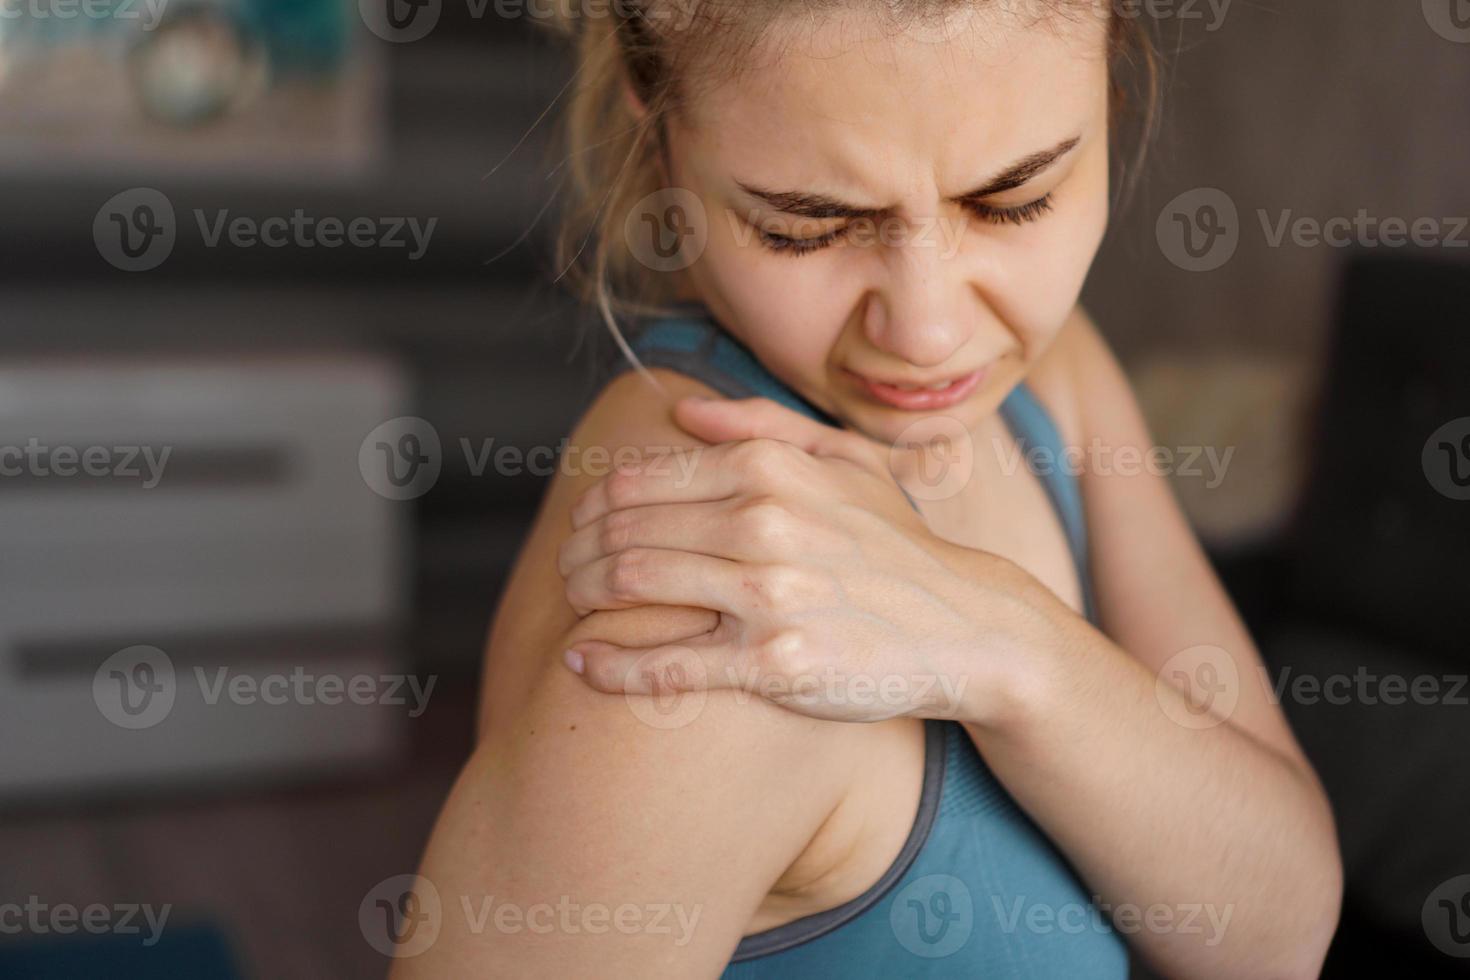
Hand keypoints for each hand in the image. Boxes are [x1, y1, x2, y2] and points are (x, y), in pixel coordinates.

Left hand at [556, 396, 1038, 723]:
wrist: (965, 625)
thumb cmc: (894, 544)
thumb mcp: (845, 462)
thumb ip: (762, 425)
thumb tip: (684, 411)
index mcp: (770, 468)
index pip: (640, 479)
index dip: (595, 504)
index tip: (583, 525)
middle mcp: (765, 521)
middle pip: (625, 531)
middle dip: (578, 551)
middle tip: (567, 569)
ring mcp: (769, 594)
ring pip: (634, 586)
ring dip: (583, 596)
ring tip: (573, 606)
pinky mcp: (774, 663)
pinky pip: (666, 663)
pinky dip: (609, 665)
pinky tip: (582, 664)